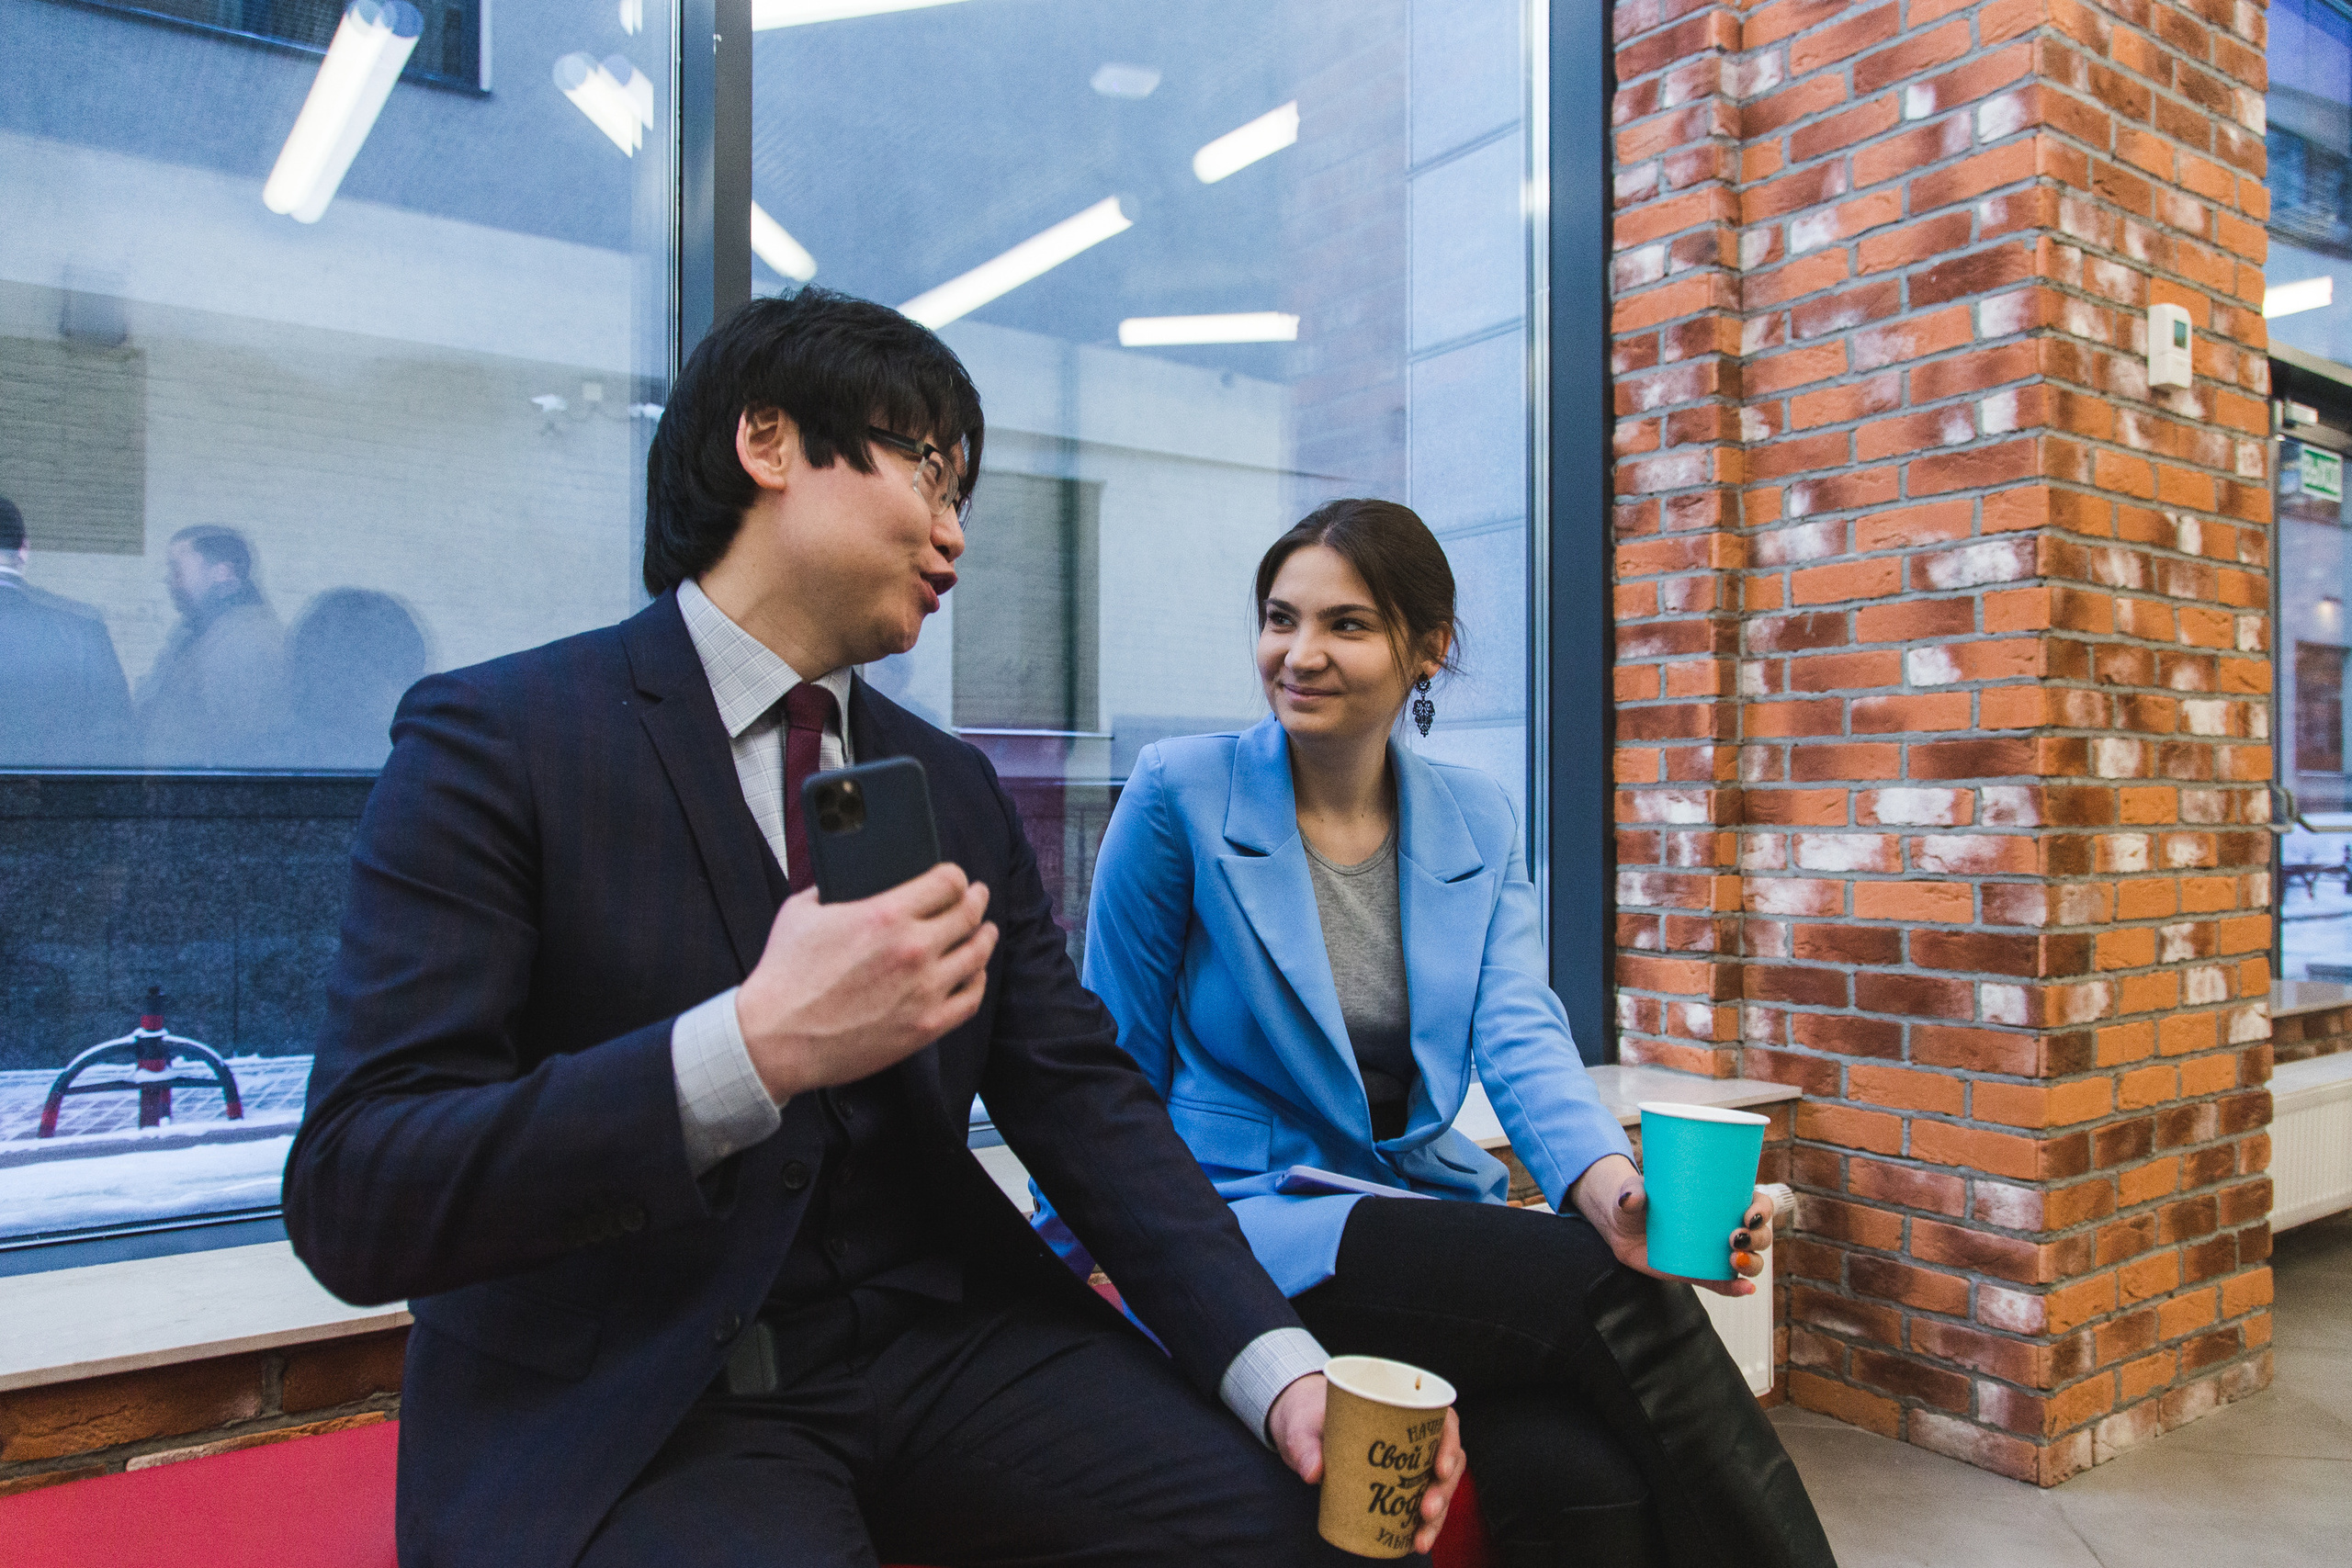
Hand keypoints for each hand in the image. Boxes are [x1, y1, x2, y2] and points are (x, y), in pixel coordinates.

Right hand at [734, 862, 997, 1100]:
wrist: (776, 1039)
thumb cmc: (784, 976)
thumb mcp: (801, 911)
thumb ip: (831, 888)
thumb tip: (850, 877)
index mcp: (886, 915)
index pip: (948, 882)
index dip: (956, 876)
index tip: (957, 878)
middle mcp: (913, 949)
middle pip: (968, 915)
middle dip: (976, 900)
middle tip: (977, 895)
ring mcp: (923, 990)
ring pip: (977, 955)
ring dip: (985, 938)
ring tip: (986, 932)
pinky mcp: (925, 1026)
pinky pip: (971, 999)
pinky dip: (977, 981)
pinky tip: (974, 974)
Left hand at [1267, 1374, 1466, 1555]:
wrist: (1302, 1429)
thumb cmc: (1308, 1418)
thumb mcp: (1302, 1427)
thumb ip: (1304, 1446)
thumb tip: (1313, 1473)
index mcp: (1401, 1407)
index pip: (1443, 1420)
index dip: (1449, 1443)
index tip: (1439, 1469)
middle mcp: (1413, 1435)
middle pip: (1448, 1460)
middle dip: (1445, 1490)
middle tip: (1427, 1510)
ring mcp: (1409, 1462)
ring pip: (1439, 1487)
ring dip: (1438, 1515)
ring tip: (1420, 1540)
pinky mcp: (1398, 1485)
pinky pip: (1421, 1504)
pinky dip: (1422, 1525)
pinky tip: (1414, 1543)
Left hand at [1567, 1154, 1773, 1297]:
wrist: (1621, 1228)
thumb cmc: (1636, 1202)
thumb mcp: (1633, 1193)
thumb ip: (1631, 1193)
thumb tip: (1631, 1198)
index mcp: (1720, 1201)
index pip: (1756, 1202)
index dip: (1762, 1208)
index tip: (1750, 1213)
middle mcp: (1725, 1226)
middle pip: (1759, 1235)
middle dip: (1757, 1238)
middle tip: (1735, 1237)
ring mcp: (1715, 1252)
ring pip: (1749, 1260)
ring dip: (1751, 1262)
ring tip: (1734, 1259)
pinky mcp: (1702, 1273)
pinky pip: (1725, 1283)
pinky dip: (1738, 1288)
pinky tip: (1746, 1288)